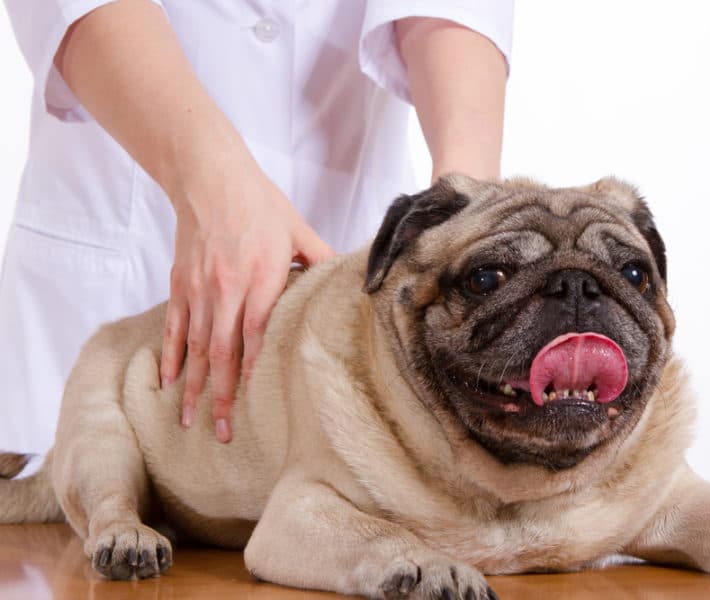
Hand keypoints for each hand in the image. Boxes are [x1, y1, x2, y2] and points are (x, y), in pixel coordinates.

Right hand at [159, 161, 332, 442]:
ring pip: (196, 345)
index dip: (253, 368)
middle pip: (223, 350)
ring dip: (193, 385)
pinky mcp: (180, 282)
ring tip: (189, 420)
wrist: (209, 175)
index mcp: (261, 275)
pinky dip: (171, 356)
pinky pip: (175, 326)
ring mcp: (199, 287)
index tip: (253, 403)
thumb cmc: (260, 202)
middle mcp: (227, 285)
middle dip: (220, 394)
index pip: (256, 331)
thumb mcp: (298, 228)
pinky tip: (169, 383)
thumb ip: (323, 258)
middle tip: (222, 431)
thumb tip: (354, 277)